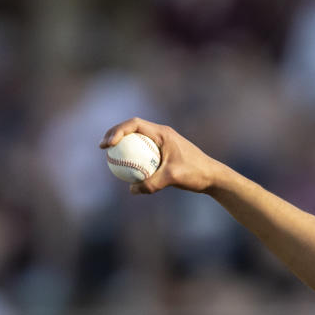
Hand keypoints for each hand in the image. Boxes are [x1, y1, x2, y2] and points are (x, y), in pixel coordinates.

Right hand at [99, 118, 219, 194]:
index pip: (134, 124)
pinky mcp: (163, 153)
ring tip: (109, 156)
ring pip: (137, 140)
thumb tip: (131, 190)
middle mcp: (161, 134)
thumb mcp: (173, 178)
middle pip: (132, 128)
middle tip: (102, 148)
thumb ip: (152, 183)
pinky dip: (132, 157)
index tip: (108, 144)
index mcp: (163, 133)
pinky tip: (125, 170)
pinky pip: (143, 152)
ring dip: (122, 145)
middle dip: (114, 134)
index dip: (117, 131)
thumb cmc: (196, 174)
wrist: (212, 177)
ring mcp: (162, 143)